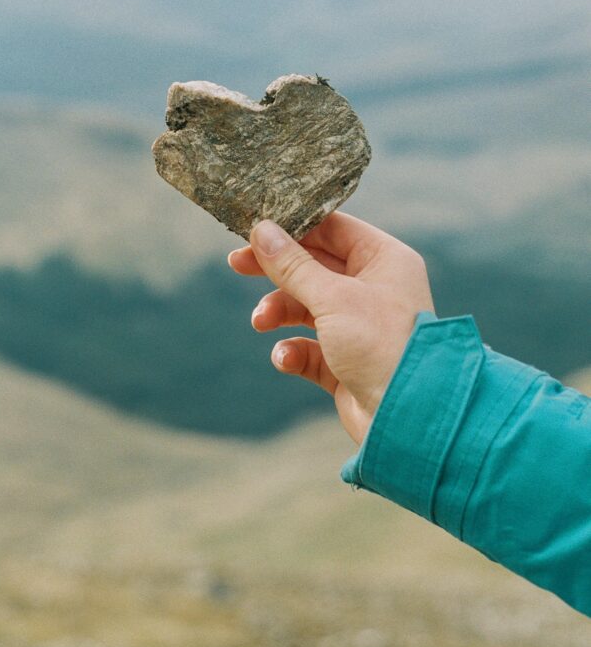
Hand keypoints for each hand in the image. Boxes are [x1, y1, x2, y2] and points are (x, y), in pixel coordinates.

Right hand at [228, 211, 433, 444]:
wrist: (408, 418)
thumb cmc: (381, 345)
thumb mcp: (332, 298)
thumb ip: (293, 265)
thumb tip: (261, 231)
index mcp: (384, 260)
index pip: (332, 229)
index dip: (293, 227)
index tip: (253, 229)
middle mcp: (374, 288)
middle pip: (314, 266)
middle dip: (276, 270)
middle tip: (237, 264)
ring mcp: (359, 326)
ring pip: (306, 307)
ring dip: (279, 311)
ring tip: (261, 322)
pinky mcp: (346, 362)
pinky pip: (309, 347)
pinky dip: (293, 351)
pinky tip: (286, 358)